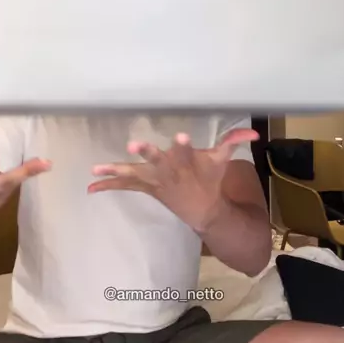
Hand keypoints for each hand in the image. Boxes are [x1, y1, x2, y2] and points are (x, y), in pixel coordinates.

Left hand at [88, 128, 257, 233]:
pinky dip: (107, 186)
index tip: (180, 137)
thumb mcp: (222, 159)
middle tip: (133, 145)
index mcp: (187, 162)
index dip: (182, 145)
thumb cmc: (210, 179)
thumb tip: (254, 132)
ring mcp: (155, 181)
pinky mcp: (146, 187)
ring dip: (116, 171)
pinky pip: (124, 186)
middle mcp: (169, 171)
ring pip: (135, 174)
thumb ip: (233, 140)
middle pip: (157, 161)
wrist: (203, 210)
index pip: (185, 151)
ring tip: (95, 169)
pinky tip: (89, 187)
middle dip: (146, 153)